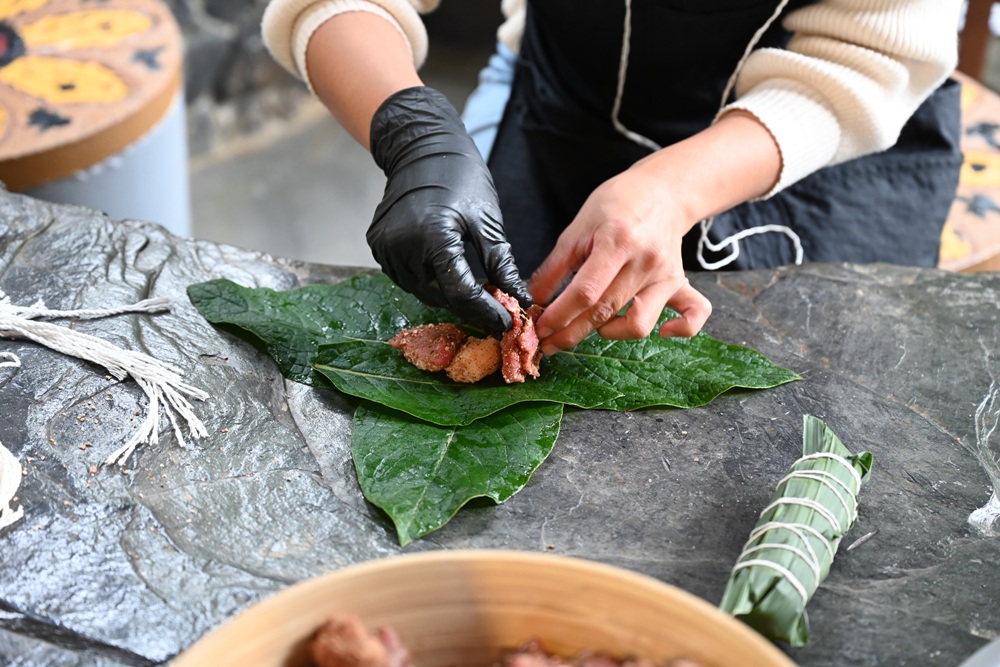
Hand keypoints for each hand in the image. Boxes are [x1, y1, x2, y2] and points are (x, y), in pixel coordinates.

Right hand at [367, 86, 530, 336]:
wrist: (421, 149)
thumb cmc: (460, 178)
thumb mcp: (487, 220)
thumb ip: (500, 264)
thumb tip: (519, 299)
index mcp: (433, 237)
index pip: (462, 293)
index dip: (486, 312)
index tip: (506, 324)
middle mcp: (403, 246)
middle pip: (441, 296)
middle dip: (470, 304)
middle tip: (495, 307)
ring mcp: (385, 248)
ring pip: (423, 291)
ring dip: (448, 295)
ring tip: (473, 288)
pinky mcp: (378, 247)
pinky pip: (407, 278)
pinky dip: (428, 281)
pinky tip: (445, 271)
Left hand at [529, 165, 711, 354]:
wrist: (662, 191)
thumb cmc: (617, 205)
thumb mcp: (578, 227)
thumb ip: (555, 266)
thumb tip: (534, 298)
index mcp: (617, 242)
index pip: (586, 292)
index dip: (559, 315)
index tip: (540, 328)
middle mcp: (645, 261)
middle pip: (606, 311)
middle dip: (571, 333)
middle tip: (549, 343)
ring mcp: (666, 274)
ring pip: (640, 323)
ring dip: (611, 333)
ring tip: (592, 326)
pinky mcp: (681, 282)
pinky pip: (694, 314)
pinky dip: (681, 330)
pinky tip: (662, 332)